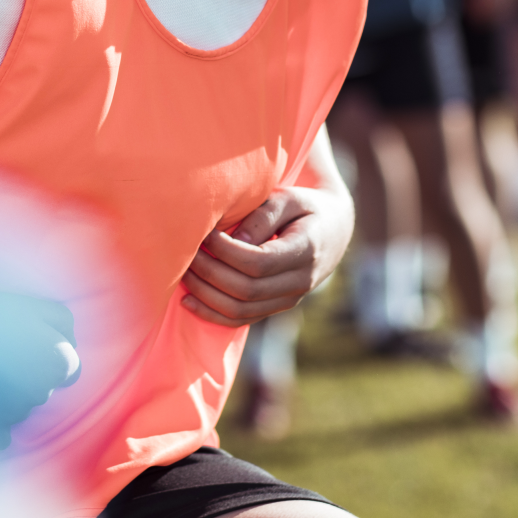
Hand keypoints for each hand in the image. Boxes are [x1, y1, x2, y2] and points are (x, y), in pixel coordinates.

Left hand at [179, 136, 353, 326]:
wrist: (333, 230)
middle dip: (209, 272)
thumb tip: (235, 242)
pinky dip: (213, 315)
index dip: (225, 252)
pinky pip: (242, 320)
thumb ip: (263, 217)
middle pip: (246, 290)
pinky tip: (189, 301)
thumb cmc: (305, 206)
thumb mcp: (289, 198)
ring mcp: (289, 299)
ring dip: (206, 295)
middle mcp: (300, 282)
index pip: (258, 263)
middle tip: (186, 252)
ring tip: (183, 273)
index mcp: (306, 251)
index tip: (205, 233)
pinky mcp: (276, 306)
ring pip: (241, 310)